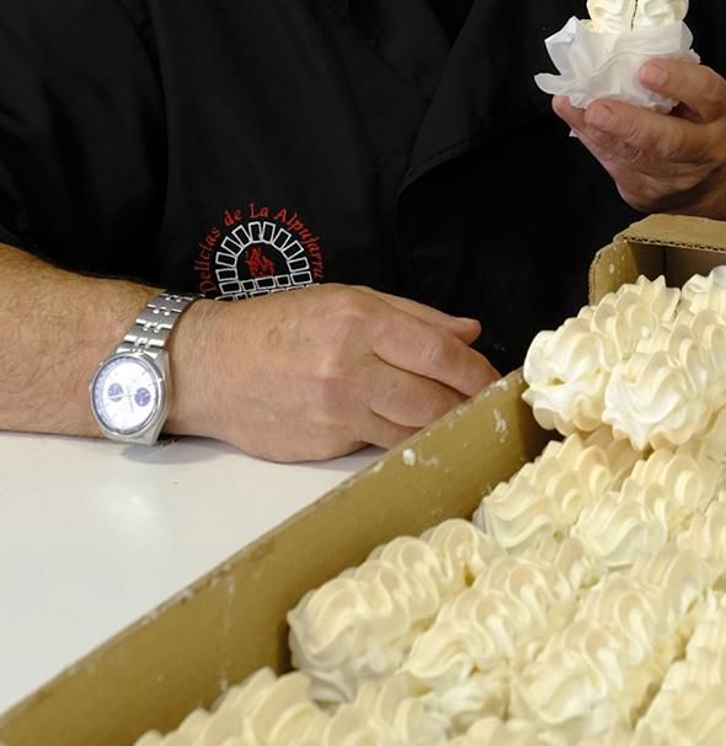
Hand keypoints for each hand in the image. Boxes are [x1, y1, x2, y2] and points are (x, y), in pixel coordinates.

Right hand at [170, 284, 497, 461]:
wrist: (210, 367)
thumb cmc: (279, 326)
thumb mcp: (345, 299)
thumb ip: (414, 316)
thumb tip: (469, 332)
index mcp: (359, 321)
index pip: (439, 353)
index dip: (475, 372)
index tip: (495, 382)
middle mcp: (350, 368)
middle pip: (432, 399)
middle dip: (466, 406)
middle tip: (485, 408)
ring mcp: (336, 412)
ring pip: (412, 429)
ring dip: (440, 427)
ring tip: (458, 421)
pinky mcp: (324, 447)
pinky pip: (378, 445)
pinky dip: (401, 439)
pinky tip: (412, 431)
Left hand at [551, 53, 725, 211]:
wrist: (708, 177)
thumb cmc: (696, 118)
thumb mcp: (696, 92)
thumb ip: (670, 75)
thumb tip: (616, 50)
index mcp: (720, 111)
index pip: (707, 93)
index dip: (679, 81)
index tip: (646, 70)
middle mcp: (706, 147)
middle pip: (670, 141)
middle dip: (630, 124)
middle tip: (597, 109)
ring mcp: (678, 177)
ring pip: (635, 159)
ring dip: (600, 133)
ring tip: (575, 109)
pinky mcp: (649, 194)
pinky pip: (616, 167)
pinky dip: (593, 141)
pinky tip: (576, 121)